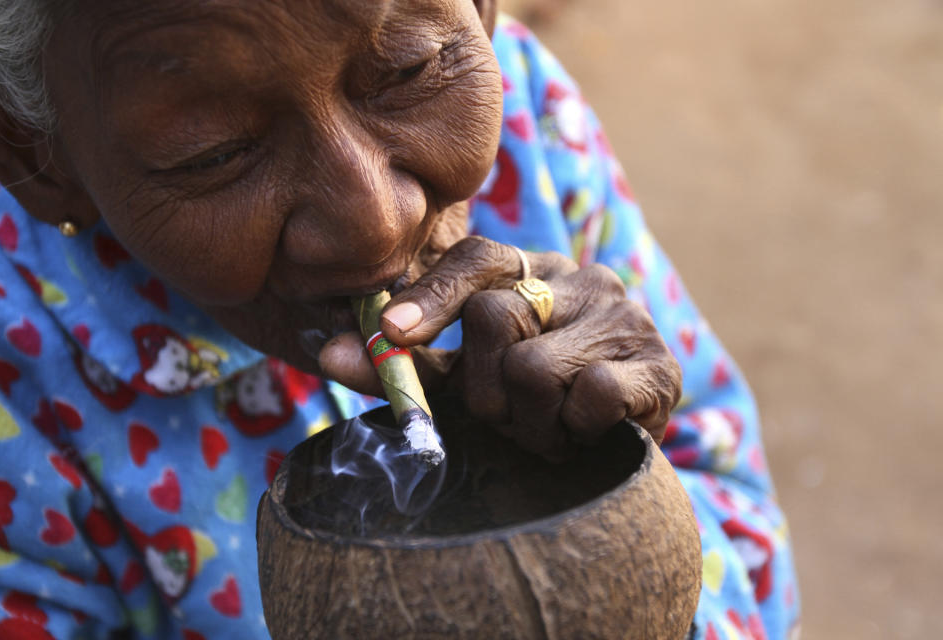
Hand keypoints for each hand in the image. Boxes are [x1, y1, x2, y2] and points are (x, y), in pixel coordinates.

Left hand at [319, 236, 681, 458]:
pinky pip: (591, 395)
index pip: (478, 258)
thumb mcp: (461, 385)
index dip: (432, 295)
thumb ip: (406, 368)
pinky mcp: (658, 367)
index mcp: (532, 273)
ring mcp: (623, 318)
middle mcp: (581, 280)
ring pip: (533, 368)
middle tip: (503, 417)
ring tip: (546, 431)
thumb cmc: (528, 412)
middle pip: (494, 314)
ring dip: (527, 423)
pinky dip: (574, 430)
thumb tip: (327, 354)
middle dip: (482, 389)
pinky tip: (586, 435)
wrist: (611, 461)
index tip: (392, 333)